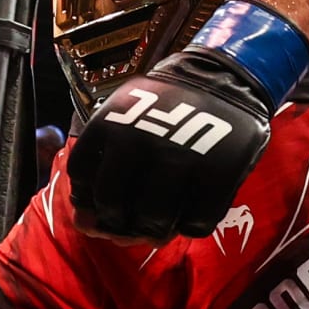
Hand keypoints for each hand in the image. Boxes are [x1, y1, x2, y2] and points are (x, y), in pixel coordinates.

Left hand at [67, 0, 308, 241]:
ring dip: (156, 230)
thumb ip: (100, 169)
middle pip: (113, 208)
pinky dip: (191, 227)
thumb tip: (85, 227)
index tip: (109, 198)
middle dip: (120, 222)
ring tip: (164, 219)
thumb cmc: (168, 108)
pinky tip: (192, 211)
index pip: (82, 180)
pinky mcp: (219, 172)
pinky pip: (196, 225)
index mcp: (110, 123)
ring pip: (153, 223)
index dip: (91, 197)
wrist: (226, 78)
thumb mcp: (124, 120)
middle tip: (136, 218)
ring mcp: (181, 157)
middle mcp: (140, 140)